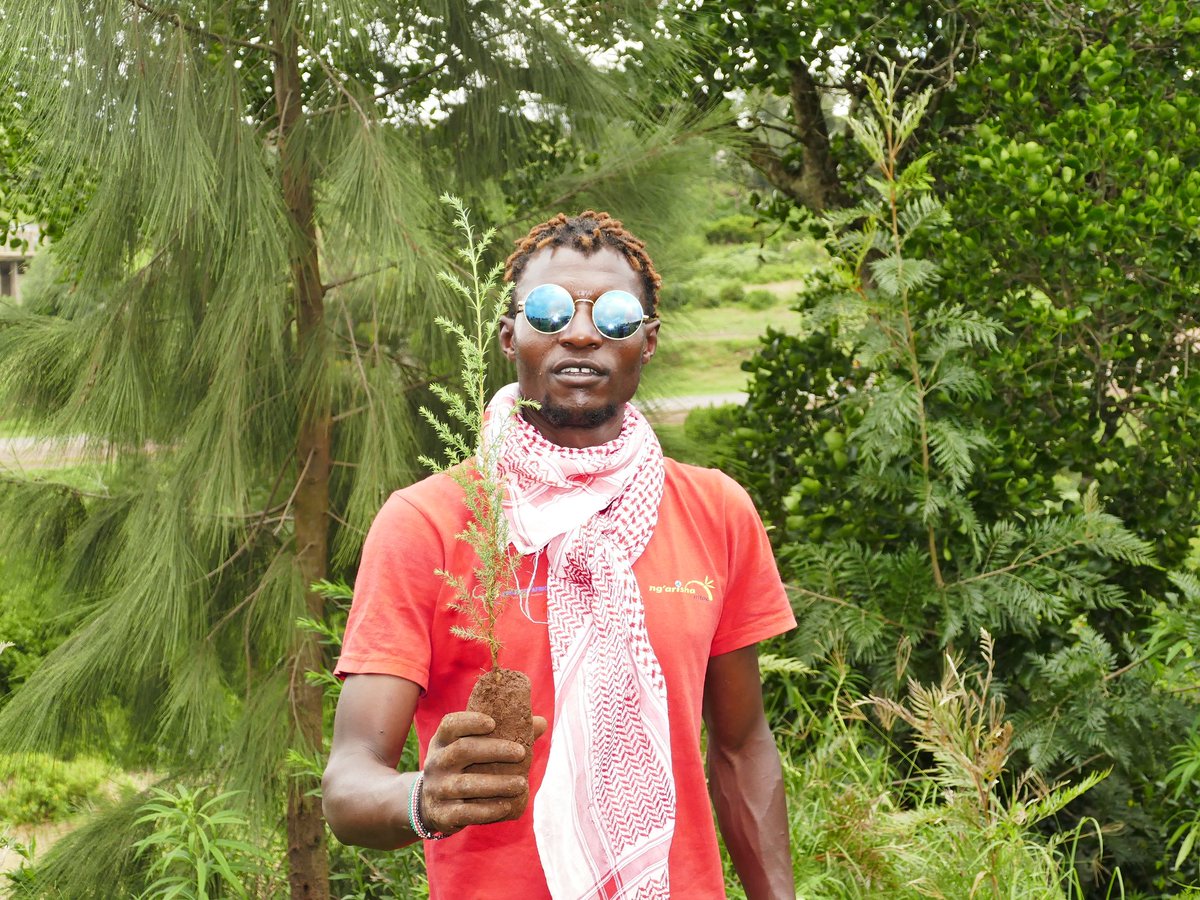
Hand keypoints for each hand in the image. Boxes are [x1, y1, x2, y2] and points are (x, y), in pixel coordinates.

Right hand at [419, 711, 547, 833]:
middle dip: (494, 750)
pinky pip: (466, 813)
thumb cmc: (461, 768)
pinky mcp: (442, 814)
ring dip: (497, 784)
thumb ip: (505, 735)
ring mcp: (437, 789)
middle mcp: (437, 762)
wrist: (429, 805)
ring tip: (522, 784)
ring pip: (466, 785)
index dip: (471, 721)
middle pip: (463, 750)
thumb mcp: (471, 748)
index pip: (451, 724)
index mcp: (442, 741)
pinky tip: (506, 806)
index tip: (493, 723)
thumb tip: (541, 722)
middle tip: (521, 753)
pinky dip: (488, 810)